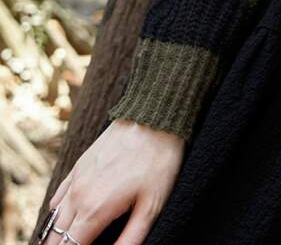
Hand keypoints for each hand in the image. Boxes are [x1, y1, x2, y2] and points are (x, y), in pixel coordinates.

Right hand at [40, 119, 184, 244]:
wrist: (153, 116)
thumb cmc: (158, 161)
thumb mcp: (152, 206)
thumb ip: (130, 238)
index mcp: (94, 210)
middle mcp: (78, 195)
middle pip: (57, 237)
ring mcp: (77, 178)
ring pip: (55, 217)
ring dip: (55, 235)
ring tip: (64, 243)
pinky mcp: (80, 165)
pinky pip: (59, 195)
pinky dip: (56, 213)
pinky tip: (59, 220)